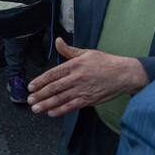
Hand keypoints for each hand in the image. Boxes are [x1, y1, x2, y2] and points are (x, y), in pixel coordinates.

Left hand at [26, 38, 149, 116]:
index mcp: (74, 65)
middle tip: (30, 100)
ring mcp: (82, 90)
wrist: (124, 74)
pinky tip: (51, 113)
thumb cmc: (106, 62)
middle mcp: (76, 78)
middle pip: (54, 88)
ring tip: (36, 108)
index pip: (53, 74)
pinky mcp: (88, 100)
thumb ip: (69, 50)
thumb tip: (57, 41)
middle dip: (40, 95)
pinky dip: (61, 110)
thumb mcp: (87, 52)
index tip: (31, 87)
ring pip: (60, 99)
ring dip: (46, 104)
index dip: (40, 81)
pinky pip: (72, 106)